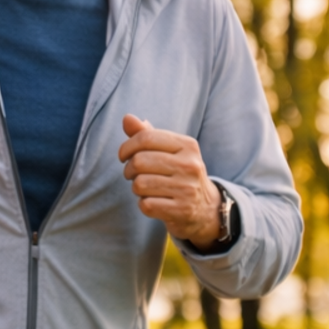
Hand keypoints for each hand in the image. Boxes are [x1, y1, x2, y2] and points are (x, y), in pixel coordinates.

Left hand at [118, 113, 220, 245]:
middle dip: (129, 169)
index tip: (123, 156)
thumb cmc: (179, 174)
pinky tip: (153, 202)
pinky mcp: (182, 210)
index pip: (146, 138)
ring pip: (140, 184)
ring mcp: (187, 189)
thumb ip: (147, 134)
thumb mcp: (170, 151)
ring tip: (145, 188)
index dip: (127, 146)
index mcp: (188, 145)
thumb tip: (127, 118)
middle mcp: (190, 165)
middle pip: (139, 161)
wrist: (205, 208)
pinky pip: (146, 205)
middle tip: (133, 174)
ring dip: (136, 187)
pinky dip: (143, 204)